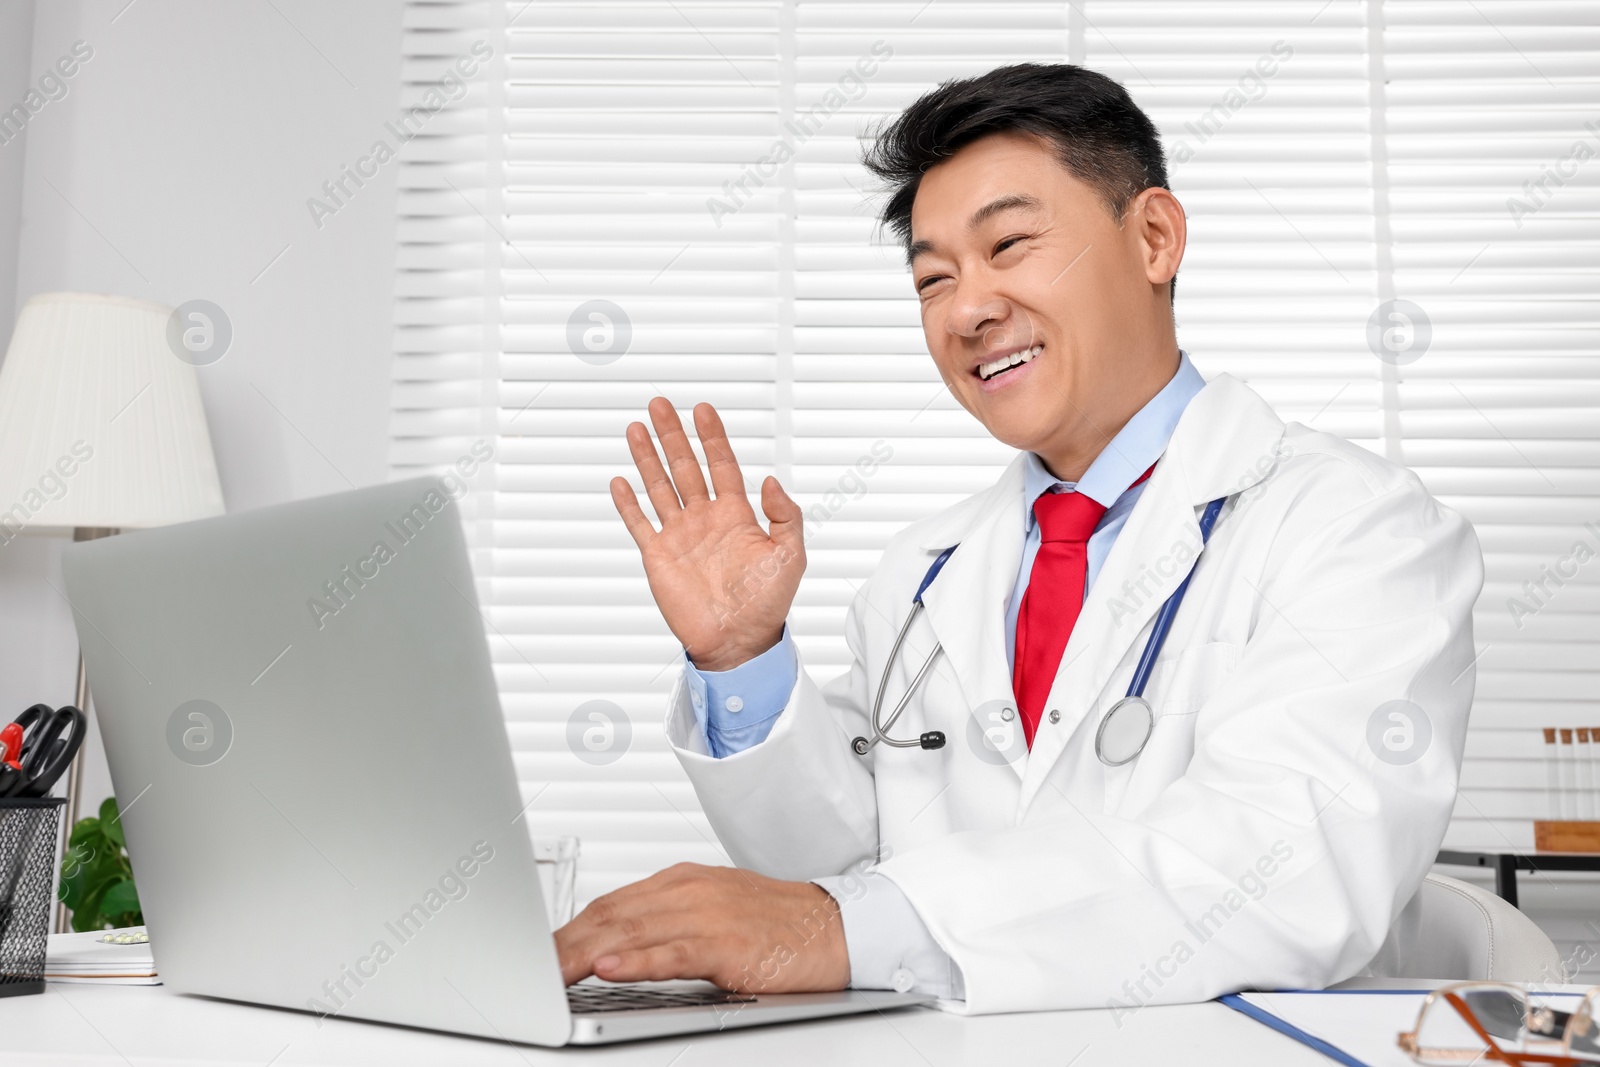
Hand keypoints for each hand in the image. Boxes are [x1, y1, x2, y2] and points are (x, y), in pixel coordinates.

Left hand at [554, 863, 849, 993]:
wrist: (836, 928)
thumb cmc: (778, 925)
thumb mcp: (714, 911)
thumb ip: (667, 921)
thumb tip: (616, 945)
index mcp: (683, 882)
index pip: (609, 904)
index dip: (567, 929)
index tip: (539, 953)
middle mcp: (689, 891)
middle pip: (609, 916)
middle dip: (563, 944)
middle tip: (529, 969)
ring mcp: (707, 915)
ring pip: (631, 932)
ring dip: (583, 955)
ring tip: (549, 973)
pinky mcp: (727, 944)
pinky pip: (671, 954)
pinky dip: (635, 962)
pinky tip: (608, 969)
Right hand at [611, 398, 804, 671]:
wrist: (738, 642)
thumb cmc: (768, 604)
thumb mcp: (790, 556)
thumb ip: (786, 515)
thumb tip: (769, 480)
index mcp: (737, 516)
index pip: (722, 464)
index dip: (712, 436)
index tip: (703, 410)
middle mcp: (706, 520)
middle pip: (686, 466)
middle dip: (673, 435)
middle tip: (660, 405)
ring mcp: (680, 536)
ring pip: (660, 486)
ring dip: (648, 458)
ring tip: (637, 429)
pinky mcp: (659, 557)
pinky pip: (640, 523)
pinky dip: (629, 503)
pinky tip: (620, 480)